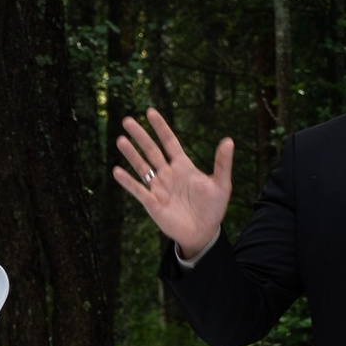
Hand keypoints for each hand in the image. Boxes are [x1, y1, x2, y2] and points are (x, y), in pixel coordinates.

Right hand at [113, 108, 233, 258]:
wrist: (203, 232)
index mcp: (183, 166)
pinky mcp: (152, 203)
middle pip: (152, 151)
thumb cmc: (213, 208)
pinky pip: (138, 190)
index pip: (169, 142)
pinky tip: (117, 171)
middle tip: (127, 121)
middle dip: (140, 136)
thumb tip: (229, 140)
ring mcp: (159, 188)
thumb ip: (222, 163)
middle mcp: (168, 174)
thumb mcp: (221, 184)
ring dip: (131, 154)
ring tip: (120, 140)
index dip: (161, 128)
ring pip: (142, 167)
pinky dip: (128, 181)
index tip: (150, 112)